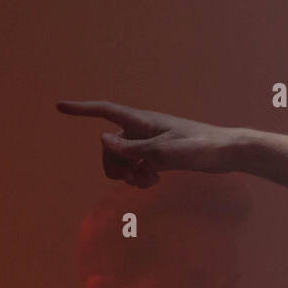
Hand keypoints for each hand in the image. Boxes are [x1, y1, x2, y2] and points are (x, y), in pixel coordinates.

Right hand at [55, 100, 236, 186]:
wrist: (226, 152)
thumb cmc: (199, 147)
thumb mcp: (163, 151)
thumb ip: (132, 148)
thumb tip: (102, 138)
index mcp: (142, 121)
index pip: (106, 111)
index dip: (82, 109)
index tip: (60, 106)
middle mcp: (143, 129)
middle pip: (110, 146)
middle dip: (114, 164)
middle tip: (134, 177)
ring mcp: (150, 142)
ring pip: (122, 158)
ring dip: (127, 173)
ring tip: (146, 181)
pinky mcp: (159, 154)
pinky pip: (136, 165)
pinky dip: (139, 175)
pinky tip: (153, 181)